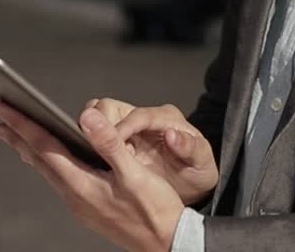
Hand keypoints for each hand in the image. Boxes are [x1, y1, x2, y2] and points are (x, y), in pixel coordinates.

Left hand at [0, 102, 183, 251]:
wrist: (167, 243)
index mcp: (82, 184)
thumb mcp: (135, 173)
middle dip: (17, 138)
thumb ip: (109, 143)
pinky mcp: (88, 208)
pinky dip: (48, 163)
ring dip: (30, 151)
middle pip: (38, 159)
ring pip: (47, 171)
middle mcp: (74, 196)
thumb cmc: (155, 210)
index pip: (44, 146)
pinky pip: (60, 180)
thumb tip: (87, 117)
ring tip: (17, 138)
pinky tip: (51, 161)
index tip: (3, 109)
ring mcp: (80, 204)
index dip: (22, 124)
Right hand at [88, 99, 217, 206]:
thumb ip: (191, 148)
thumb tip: (172, 134)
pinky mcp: (118, 138)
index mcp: (167, 118)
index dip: (124, 127)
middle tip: (106, 155)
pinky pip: (97, 133)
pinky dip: (93, 144)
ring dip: (95, 135)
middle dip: (103, 128)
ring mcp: (129, 127)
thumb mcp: (201, 164)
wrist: (190, 187)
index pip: (139, 115)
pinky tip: (99, 162)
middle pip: (112, 108)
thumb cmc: (196, 173)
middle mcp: (146, 117)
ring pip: (100, 117)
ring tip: (102, 159)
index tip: (113, 142)